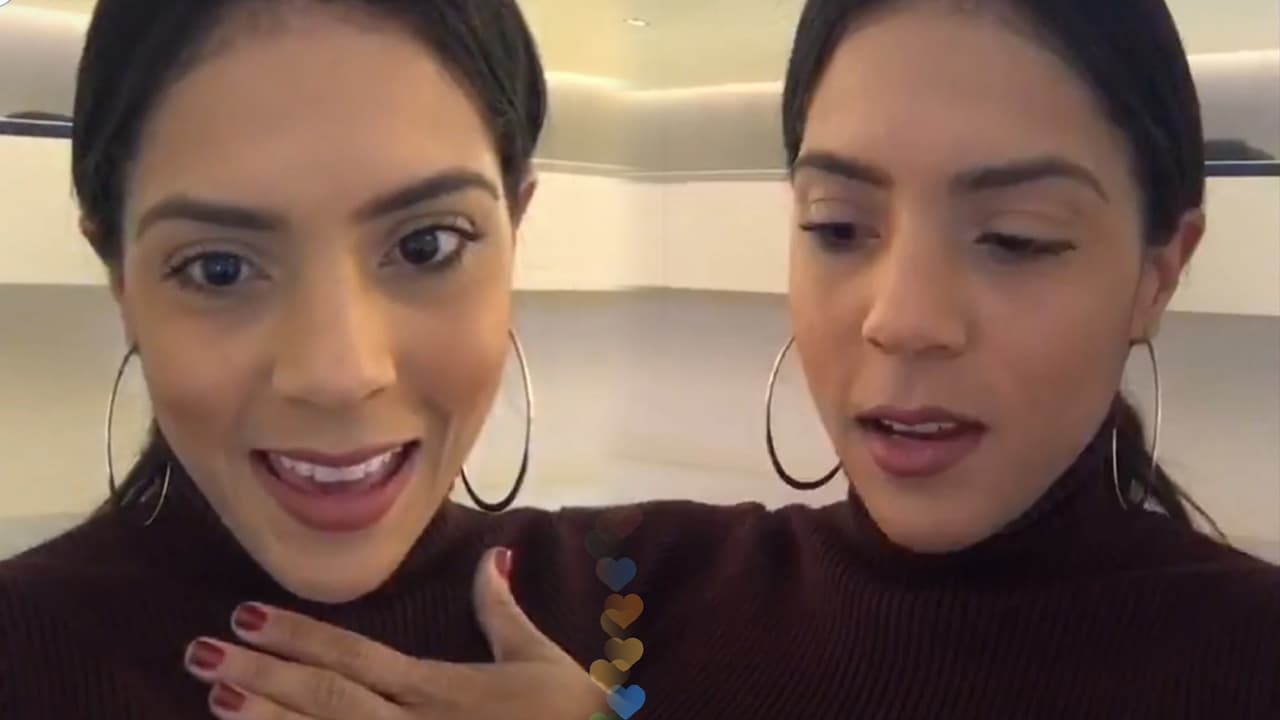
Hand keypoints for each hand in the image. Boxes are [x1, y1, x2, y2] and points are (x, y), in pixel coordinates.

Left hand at [183, 547, 605, 718]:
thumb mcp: (541, 661)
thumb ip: (503, 610)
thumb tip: (491, 553)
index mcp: (439, 691)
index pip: (353, 658)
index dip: (297, 637)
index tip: (245, 615)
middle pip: (324, 703)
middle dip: (259, 676)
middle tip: (198, 652)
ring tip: (214, 697)